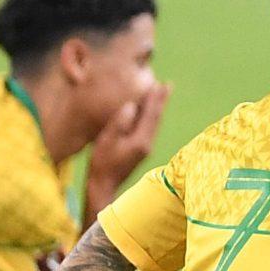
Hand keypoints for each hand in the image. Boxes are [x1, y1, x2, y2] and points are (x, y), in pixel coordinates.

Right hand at [88, 82, 171, 196]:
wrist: (103, 186)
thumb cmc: (102, 163)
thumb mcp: (107, 140)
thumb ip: (119, 122)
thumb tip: (132, 106)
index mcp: (140, 141)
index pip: (151, 115)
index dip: (155, 99)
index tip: (161, 84)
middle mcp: (146, 144)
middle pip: (156, 119)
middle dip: (161, 101)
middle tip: (167, 85)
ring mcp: (144, 149)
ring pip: (154, 125)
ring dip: (157, 109)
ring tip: (161, 95)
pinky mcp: (140, 151)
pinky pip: (149, 130)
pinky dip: (151, 118)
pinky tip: (149, 114)